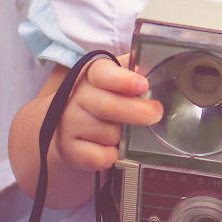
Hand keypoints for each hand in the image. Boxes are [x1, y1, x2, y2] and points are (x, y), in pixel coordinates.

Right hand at [52, 54, 162, 173]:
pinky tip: (109, 148)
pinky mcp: (68, 148)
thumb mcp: (114, 76)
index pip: (103, 74)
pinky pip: (99, 157)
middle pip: (108, 106)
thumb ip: (133, 69)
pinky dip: (110, 156)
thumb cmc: (100, 98)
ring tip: (119, 130)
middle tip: (155, 114)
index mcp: (91, 75)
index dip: (123, 80)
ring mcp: (69, 123)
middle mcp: (76, 97)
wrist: (66, 123)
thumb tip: (154, 64)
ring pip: (107, 133)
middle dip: (137, 112)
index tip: (143, 85)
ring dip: (122, 136)